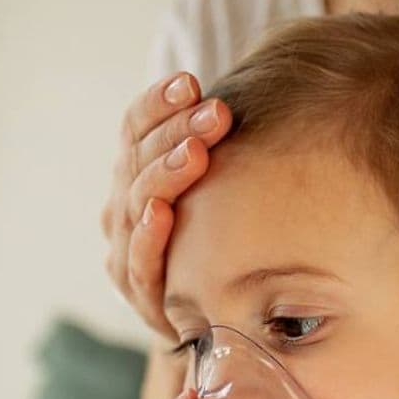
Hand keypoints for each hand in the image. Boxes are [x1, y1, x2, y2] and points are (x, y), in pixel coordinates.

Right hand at [102, 73, 230, 338]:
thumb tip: (276, 89)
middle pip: (136, 159)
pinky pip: (139, 262)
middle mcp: (122, 205)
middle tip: (215, 113)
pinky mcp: (139, 294)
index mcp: (135, 171)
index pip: (134, 127)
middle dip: (175, 131)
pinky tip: (162, 211)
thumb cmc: (231, 235)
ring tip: (195, 150)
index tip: (190, 83)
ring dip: (165, 173)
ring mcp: (126, 249)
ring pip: (136, 203)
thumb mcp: (229, 184)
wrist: (220, 315)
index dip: (157, 104)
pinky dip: (148, 235)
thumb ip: (225, 144)